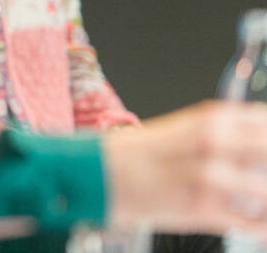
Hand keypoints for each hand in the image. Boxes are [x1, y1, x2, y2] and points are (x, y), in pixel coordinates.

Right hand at [104, 100, 266, 238]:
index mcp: (208, 119)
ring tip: (263, 204)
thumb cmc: (139, 156)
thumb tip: (261, 151)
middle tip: (263, 177)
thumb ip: (226, 139)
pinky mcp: (196, 208)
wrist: (98, 174)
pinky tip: (264, 229)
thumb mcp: (183, 134)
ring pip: (263, 190)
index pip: (264, 120)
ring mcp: (203, 175)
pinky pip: (249, 222)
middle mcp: (209, 141)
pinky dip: (262, 228)